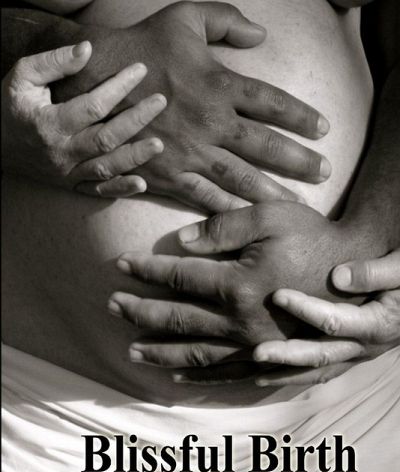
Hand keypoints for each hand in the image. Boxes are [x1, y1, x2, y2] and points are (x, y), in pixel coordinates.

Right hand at [1, 43, 165, 196]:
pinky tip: (142, 184)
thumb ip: (53, 63)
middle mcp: (61, 152)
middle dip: (136, 119)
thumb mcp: (23, 78)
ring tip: (159, 144)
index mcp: (49, 123)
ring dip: (134, 157)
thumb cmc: (11, 107)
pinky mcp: (71, 185)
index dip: (119, 87)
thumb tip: (87, 50)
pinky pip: (98, 192)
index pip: (92, 105)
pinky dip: (120, 189)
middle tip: (160, 102)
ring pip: (106, 167)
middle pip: (106, 138)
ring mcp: (68, 172)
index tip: (141, 70)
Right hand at [54, 1, 330, 211]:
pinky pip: (203, 197)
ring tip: (297, 208)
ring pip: (240, 179)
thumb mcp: (184, 16)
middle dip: (298, 161)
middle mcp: (209, 123)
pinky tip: (246, 223)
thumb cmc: (140, 47)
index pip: (271, 102)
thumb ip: (226, 19)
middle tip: (325, 172)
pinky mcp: (168, 175)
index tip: (323, 128)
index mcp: (217, 84)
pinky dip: (227, 212)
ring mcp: (189, 153)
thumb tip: (261, 35)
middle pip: (264, 146)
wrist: (91, 83)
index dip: (300, 115)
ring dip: (271, 194)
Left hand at [108, 201, 358, 378]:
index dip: (145, 269)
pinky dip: (198, 376)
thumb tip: (183, 241)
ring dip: (159, 350)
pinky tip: (177, 376)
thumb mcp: (273, 216)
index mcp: (238, 283)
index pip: (178, 276)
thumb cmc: (316, 239)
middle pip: (177, 318)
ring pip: (195, 352)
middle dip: (140, 312)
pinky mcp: (269, 360)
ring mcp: (254, 345)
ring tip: (131, 351)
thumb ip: (224, 225)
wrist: (357, 277)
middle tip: (112, 306)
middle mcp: (240, 321)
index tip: (121, 264)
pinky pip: (226, 374)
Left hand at [253, 249, 399, 385]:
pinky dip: (298, 377)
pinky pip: (324, 372)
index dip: (305, 308)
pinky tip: (273, 378)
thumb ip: (375, 273)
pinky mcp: (353, 356)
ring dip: (288, 375)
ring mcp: (359, 355)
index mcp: (378, 323)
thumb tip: (337, 276)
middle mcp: (367, 346)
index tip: (277, 295)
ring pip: (321, 371)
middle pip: (322, 355)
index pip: (335, 321)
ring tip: (256, 377)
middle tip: (256, 353)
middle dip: (287, 355)